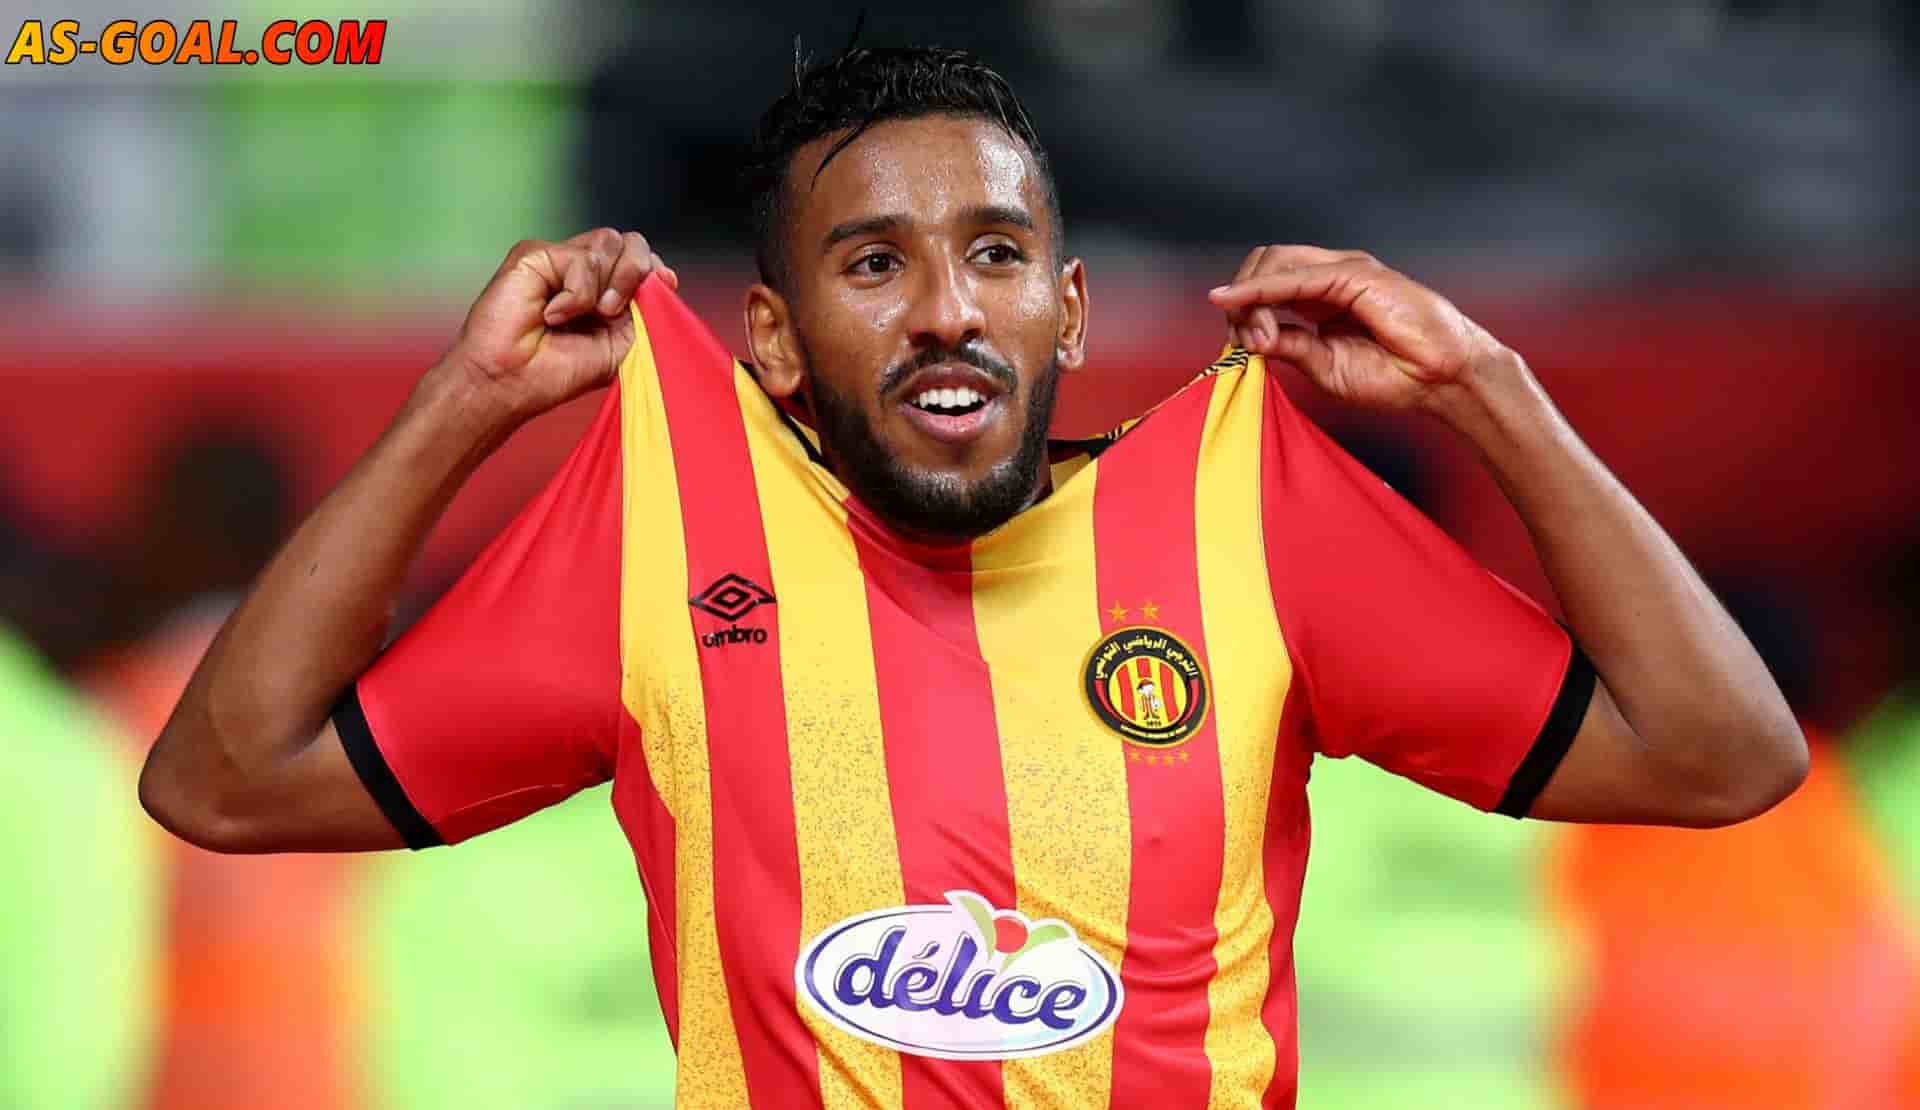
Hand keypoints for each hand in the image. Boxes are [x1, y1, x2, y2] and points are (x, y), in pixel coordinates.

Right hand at [437, 228, 677, 424]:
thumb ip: (643, 313)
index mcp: (603, 289)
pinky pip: (580, 259)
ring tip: (582, 316)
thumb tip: (665, 278)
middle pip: (630, 241)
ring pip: (609, 242)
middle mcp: (581, 270)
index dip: (654, 268)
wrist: (511, 383)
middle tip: (612, 312)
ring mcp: (557, 260)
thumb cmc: (557, 371)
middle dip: (635, 273)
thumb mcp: (619, 346)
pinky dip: (576, 294)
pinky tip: (551, 315)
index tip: (663, 285)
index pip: (640, 257)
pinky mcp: (534, 255)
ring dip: (607, 284)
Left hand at [1207, 245, 1511, 412]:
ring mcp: (1345, 270)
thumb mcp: (1324, 366)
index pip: (1267, 285)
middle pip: (1265, 264)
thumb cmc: (1394, 377)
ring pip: (1275, 262)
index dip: (1241, 312)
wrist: (1443, 380)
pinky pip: (1297, 277)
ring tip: (1250, 337)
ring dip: (1248, 297)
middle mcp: (1330, 277)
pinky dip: (1262, 291)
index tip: (1235, 349)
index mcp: (1321, 298)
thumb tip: (1248, 337)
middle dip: (1240, 299)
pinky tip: (1239, 305)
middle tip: (1238, 342)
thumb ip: (1288, 347)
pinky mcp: (1356, 275)